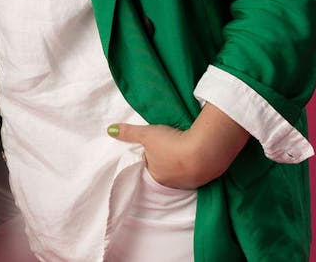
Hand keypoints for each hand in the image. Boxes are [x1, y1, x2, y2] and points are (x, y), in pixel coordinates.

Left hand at [107, 105, 249, 189]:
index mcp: (156, 176)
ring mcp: (190, 183)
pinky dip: (197, 164)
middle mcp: (172, 184)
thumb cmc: (171, 143)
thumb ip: (128, 133)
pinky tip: (199, 153)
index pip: (150, 166)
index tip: (156, 145)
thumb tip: (109, 130)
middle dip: (168, 160)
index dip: (151, 155)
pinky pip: (198, 172)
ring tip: (185, 147)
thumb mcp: (146, 133)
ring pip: (183, 173)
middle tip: (171, 144)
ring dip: (183, 162)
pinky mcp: (206, 179)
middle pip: (166, 171)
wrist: (204, 150)